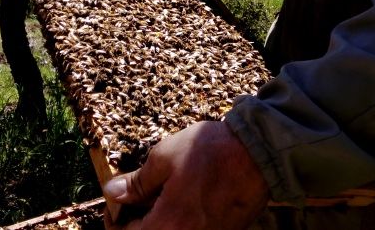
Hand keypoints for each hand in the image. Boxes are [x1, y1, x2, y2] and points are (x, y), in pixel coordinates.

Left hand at [102, 121, 268, 229]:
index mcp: (167, 226)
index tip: (115, 202)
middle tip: (135, 195)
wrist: (260, 153)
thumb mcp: (164, 158)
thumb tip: (114, 192)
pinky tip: (182, 196)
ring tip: (159, 193)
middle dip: (136, 221)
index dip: (113, 222)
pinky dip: (179, 219)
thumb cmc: (212, 152)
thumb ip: (137, 182)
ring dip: (158, 220)